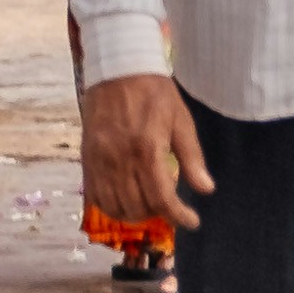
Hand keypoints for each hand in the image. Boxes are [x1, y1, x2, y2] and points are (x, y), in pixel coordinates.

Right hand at [80, 71, 209, 227]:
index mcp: (147, 149)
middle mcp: (120, 159)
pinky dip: (112, 206)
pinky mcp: (87, 159)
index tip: (192, 221)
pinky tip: (126, 199)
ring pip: (115, 207)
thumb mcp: (181, 121)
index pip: (162, 198)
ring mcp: (100, 161)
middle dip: (159, 213)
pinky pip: (96, 196)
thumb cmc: (154, 93)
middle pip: (138, 207)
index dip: (179, 216)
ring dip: (135, 213)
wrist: (118, 70)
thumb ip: (192, 158)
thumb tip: (206, 189)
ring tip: (149, 203)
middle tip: (170, 204)